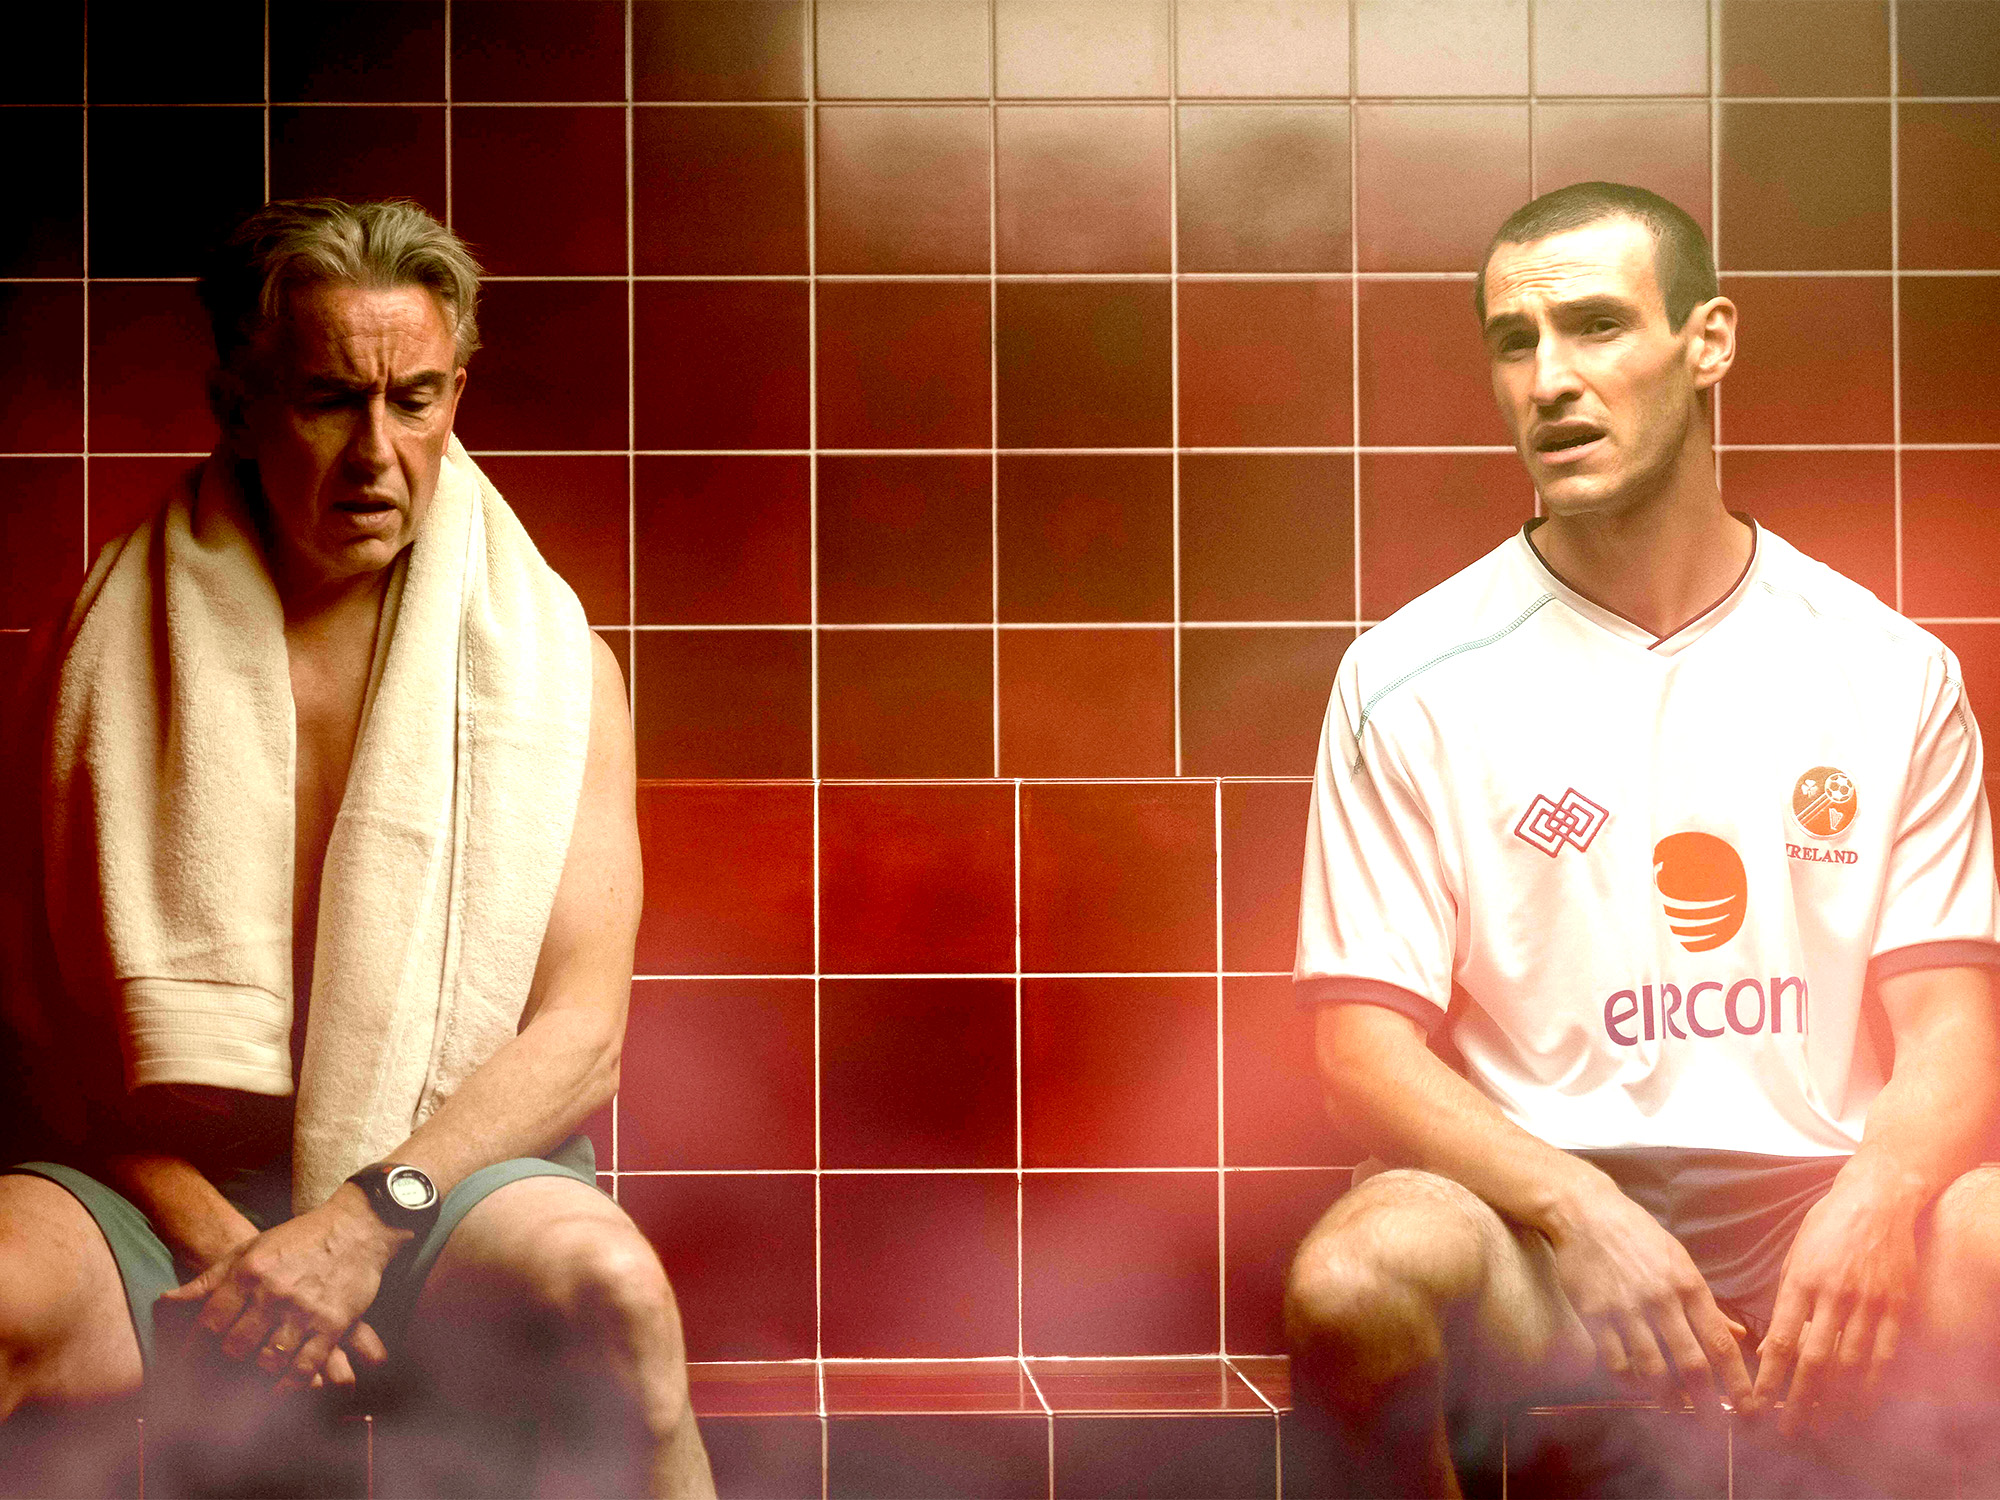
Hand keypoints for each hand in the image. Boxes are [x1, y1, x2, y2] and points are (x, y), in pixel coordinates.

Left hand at [158, 1184, 406, 1389]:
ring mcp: (305, 1311)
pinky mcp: (333, 1324)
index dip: (193, 1351)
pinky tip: (279, 1391)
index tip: (187, 1367)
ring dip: (255, 1377)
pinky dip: (288, 1386)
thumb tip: (166, 1302)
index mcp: (250, 1273)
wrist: (358, 1227)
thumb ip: (211, 1279)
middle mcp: (274, 1293)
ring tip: (247, 1385)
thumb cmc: (299, 1239)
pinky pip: (304, 1367)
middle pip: (235, 1348)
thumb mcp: (251, 1249)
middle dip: (224, 1365)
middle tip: (217, 1380)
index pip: (209, 1324)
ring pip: (268, 1361)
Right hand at [1544, 1174, 1752, 1413]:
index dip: (1737, 1382)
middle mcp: (1661, 1300)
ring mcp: (1627, 1308)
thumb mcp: (1679, 1260)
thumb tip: (1738, 1336)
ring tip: (1676, 1408)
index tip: (1749, 1408)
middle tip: (1716, 1426)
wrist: (1585, 1212)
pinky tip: (1637, 1387)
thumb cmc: (1637, 1236)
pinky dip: (1629, 1382)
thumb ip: (1706, 1303)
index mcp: (1688, 1285)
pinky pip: (1616, 1361)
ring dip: (1669, 1397)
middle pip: (1692, 1364)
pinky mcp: (1595, 1314)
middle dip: (1708, 1403)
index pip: (1720, 1344)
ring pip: (1654, 1369)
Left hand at [1746, 1166, 1920, 1434]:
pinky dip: (1872, 1383)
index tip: (1758, 1403)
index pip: (1783, 1339)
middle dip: (1800, 1401)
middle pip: (1816, 1360)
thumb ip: (1785, 1304)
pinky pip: (1884, 1354)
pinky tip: (1861, 1405)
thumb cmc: (1826, 1228)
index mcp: (1801, 1282)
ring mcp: (1869, 1302)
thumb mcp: (1794, 1258)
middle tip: (1789, 1430)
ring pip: (1851, 1364)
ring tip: (1822, 1427)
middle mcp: (1834, 1295)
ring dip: (1836, 1401)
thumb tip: (1771, 1350)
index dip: (1770, 1377)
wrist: (1876, 1201)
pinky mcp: (1897, 1306)